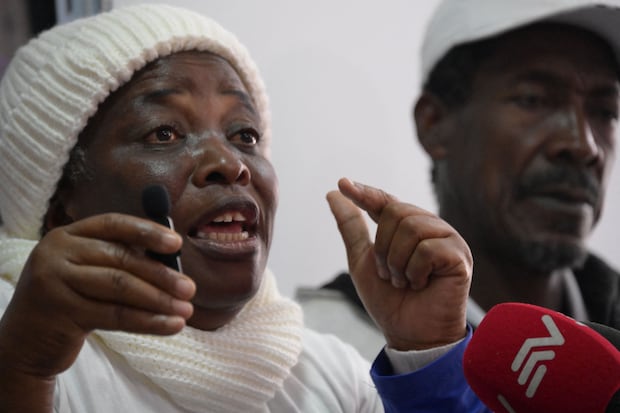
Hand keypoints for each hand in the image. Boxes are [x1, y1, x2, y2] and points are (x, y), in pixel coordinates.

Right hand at [0, 213, 194, 379]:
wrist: (24, 343)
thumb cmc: (69, 301)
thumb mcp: (87, 273)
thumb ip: (120, 260)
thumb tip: (172, 258)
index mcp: (68, 235)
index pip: (114, 224)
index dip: (147, 231)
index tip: (177, 243)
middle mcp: (57, 252)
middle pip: (121, 258)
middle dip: (161, 274)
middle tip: (190, 288)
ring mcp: (54, 281)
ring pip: (120, 287)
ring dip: (159, 300)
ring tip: (186, 310)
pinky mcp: (59, 312)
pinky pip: (115, 315)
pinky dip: (148, 321)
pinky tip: (171, 326)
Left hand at [327, 178, 471, 349]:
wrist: (410, 335)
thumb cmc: (390, 299)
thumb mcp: (362, 260)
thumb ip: (352, 227)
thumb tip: (333, 194)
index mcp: (408, 227)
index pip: (385, 201)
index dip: (365, 193)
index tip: (342, 184)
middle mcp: (430, 228)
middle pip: (396, 211)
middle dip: (382, 247)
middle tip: (389, 275)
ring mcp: (448, 240)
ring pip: (411, 228)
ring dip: (396, 262)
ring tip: (404, 281)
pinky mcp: (459, 257)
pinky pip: (428, 249)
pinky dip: (414, 271)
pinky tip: (421, 285)